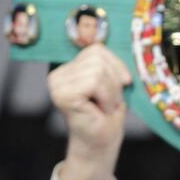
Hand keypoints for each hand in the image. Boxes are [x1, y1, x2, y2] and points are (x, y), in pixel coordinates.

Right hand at [48, 45, 132, 179]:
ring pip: (98, 70)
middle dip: (114, 81)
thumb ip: (108, 63)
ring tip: (106, 106)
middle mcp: (58, 73)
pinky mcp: (62, 94)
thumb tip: (121, 37)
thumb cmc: (108, 115)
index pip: (97, 49)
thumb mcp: (112, 83)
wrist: (102, 142)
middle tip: (110, 101)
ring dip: (112, 92)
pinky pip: (94, 81)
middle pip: (98, 57)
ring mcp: (57, 83)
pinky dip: (106, 96)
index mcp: (69, 68)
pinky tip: (101, 109)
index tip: (122, 84)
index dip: (117, 66)